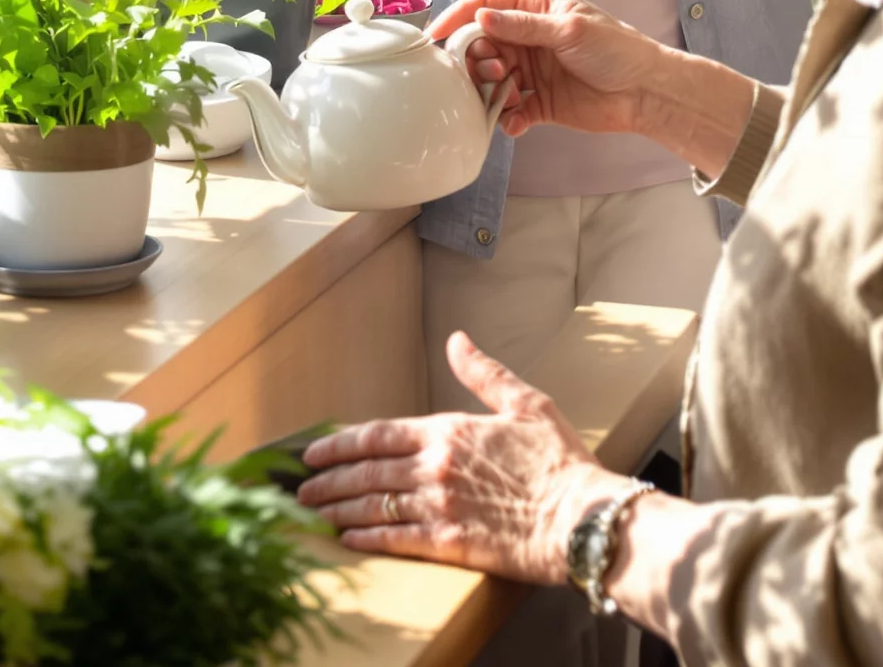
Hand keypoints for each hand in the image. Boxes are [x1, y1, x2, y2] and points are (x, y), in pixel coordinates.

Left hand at [297, 332, 618, 582]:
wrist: (584, 517)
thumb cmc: (559, 462)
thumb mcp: (525, 403)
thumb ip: (484, 373)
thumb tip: (457, 339)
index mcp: (448, 430)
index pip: (378, 434)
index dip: (340, 444)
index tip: (313, 452)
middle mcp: (435, 467)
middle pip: (366, 472)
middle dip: (328, 480)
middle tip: (299, 489)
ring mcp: (440, 506)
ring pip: (374, 505)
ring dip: (338, 509)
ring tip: (312, 515)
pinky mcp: (450, 543)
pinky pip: (397, 539)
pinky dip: (368, 539)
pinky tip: (347, 541)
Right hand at [432, 0, 667, 139]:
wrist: (645, 92)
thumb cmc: (615, 49)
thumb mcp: (568, 29)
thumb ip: (522, 26)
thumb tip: (480, 19)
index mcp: (534, 5)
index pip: (486, 5)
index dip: (459, 17)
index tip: (436, 36)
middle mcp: (527, 35)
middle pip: (482, 44)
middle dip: (478, 60)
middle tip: (493, 72)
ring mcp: (531, 69)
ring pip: (491, 78)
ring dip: (491, 89)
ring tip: (509, 95)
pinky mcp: (538, 101)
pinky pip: (509, 110)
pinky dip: (506, 117)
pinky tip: (513, 122)